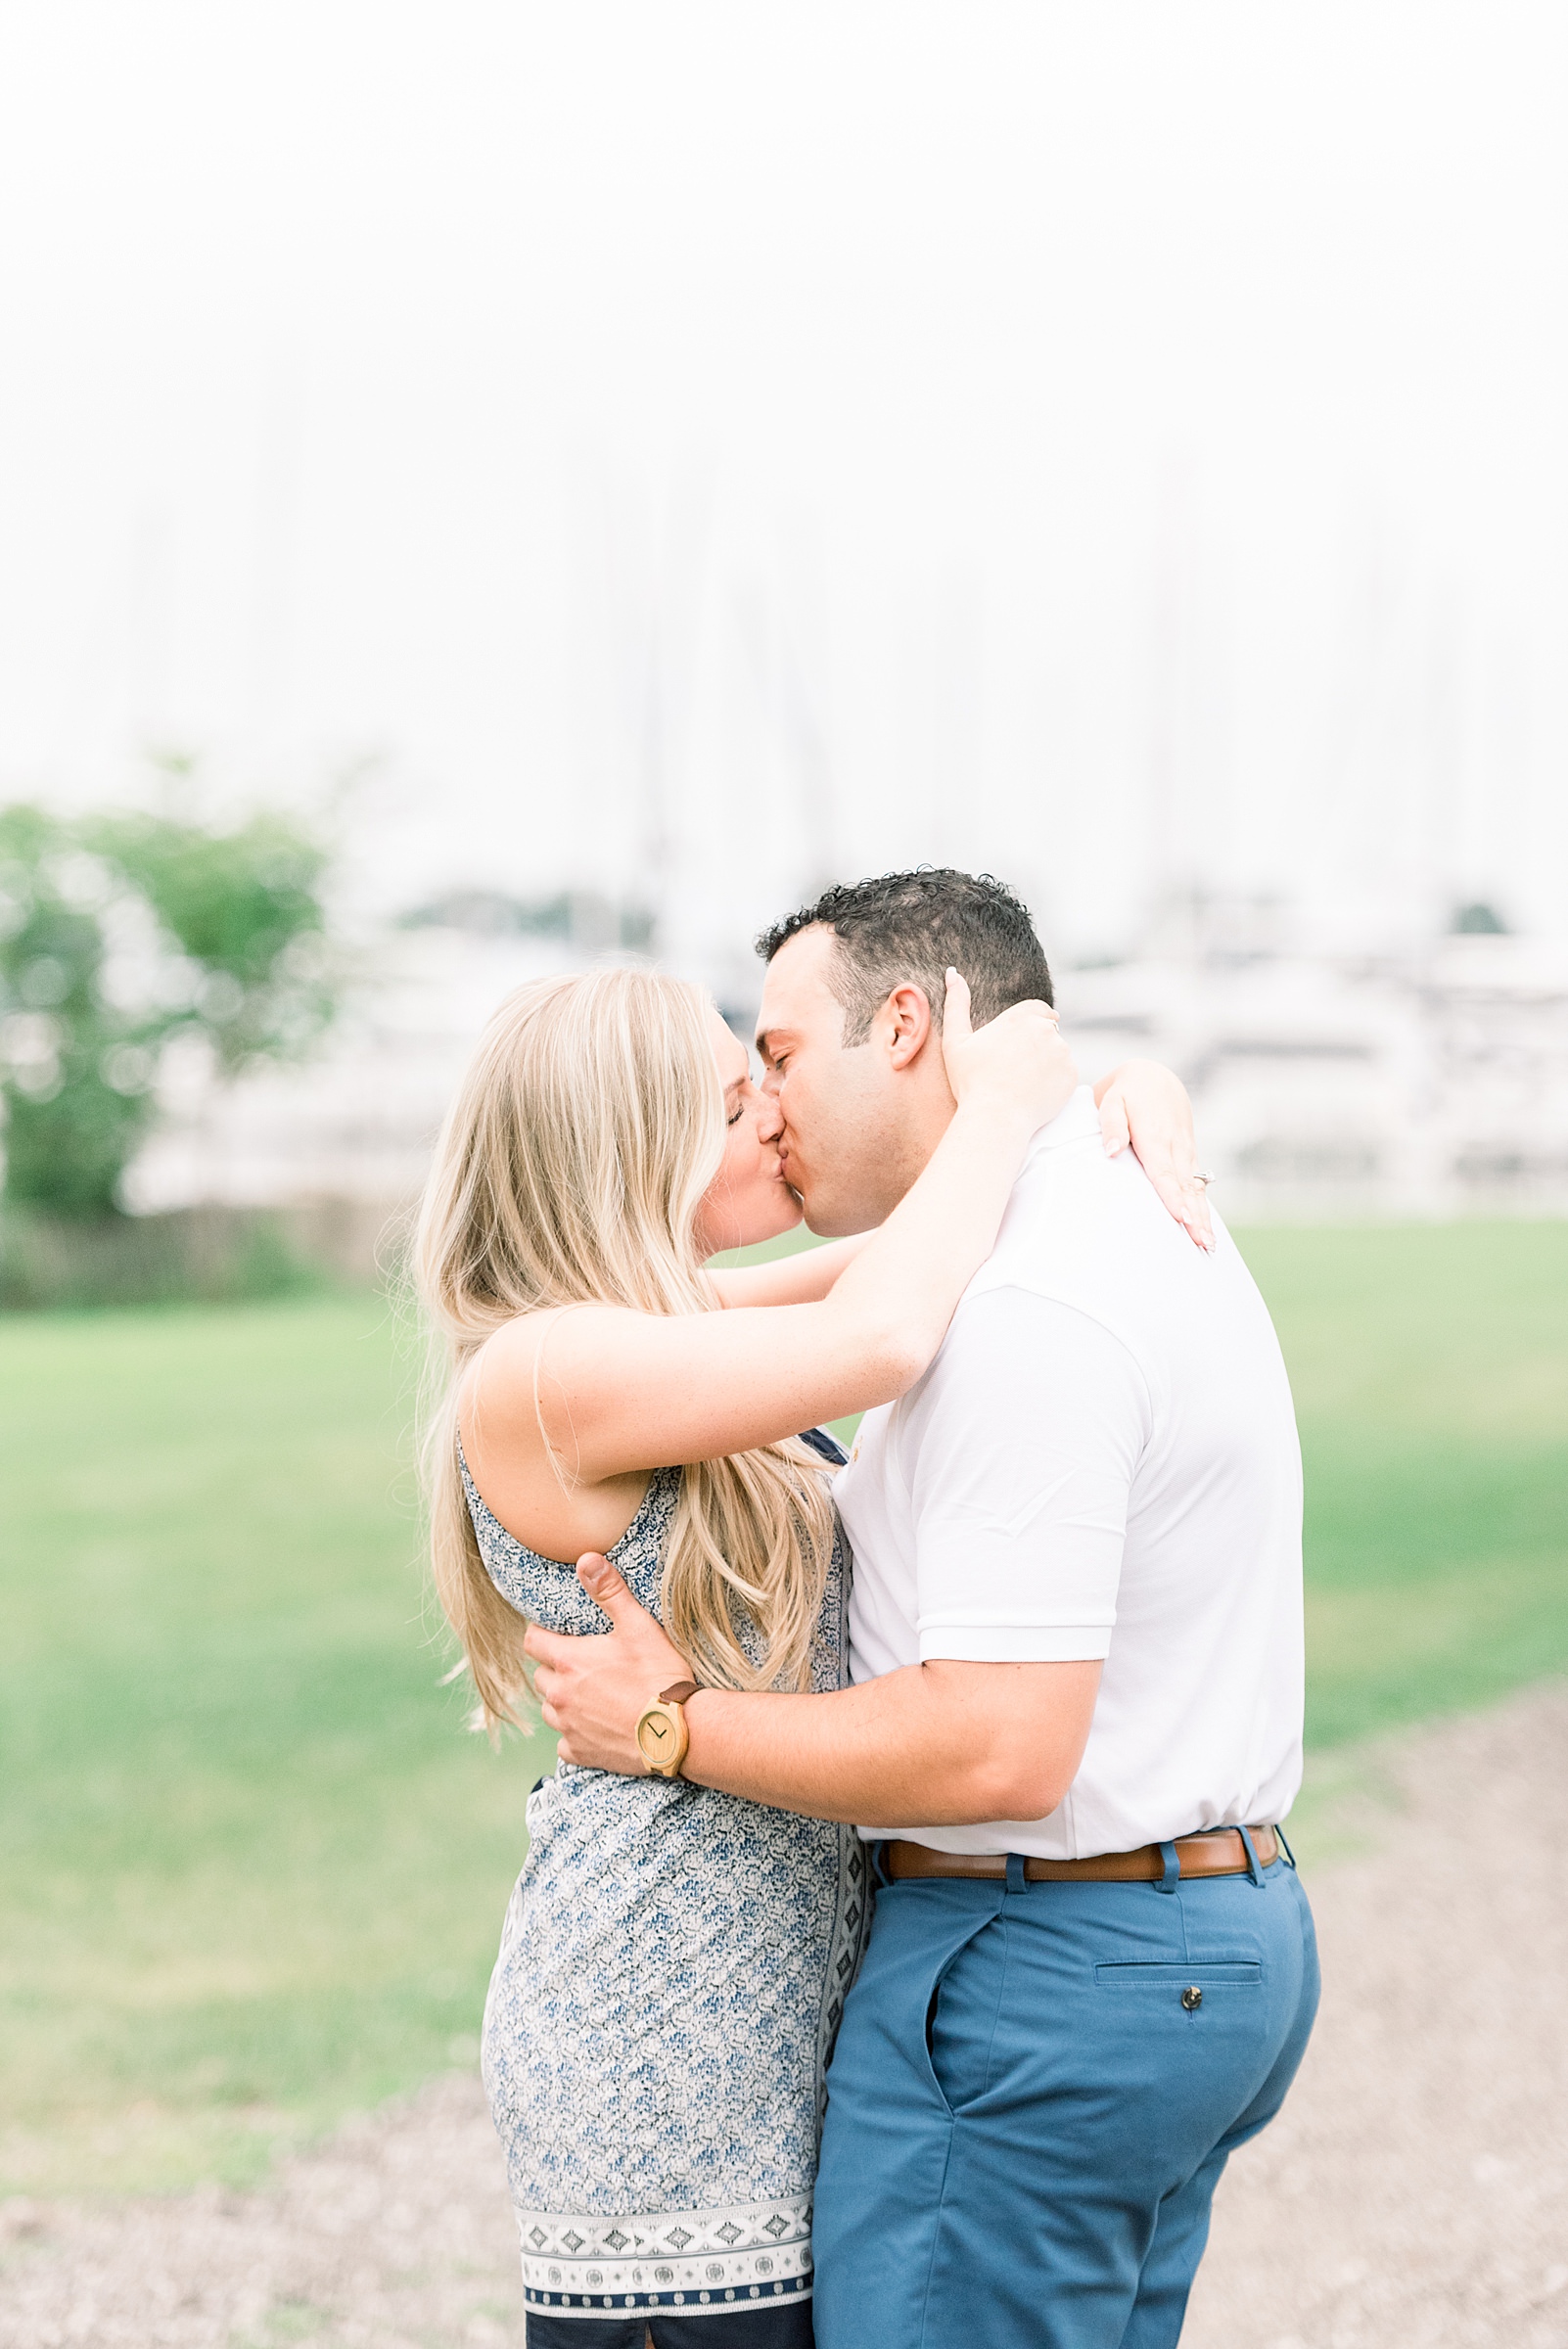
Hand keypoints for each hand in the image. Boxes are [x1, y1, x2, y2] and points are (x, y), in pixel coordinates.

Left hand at [523, 1555, 693, 1773]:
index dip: (540, 1634)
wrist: (675, 1731)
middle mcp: (559, 1695)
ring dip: (562, 1701)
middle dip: (555, 1668)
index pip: (532, 1642)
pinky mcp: (580, 1753)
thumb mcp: (637, 1626)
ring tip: (589, 1694)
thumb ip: (610, 1592)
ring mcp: (567, 1727)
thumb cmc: (657, 1676)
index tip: (555, 1633)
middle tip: (582, 1663)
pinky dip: (574, 1735)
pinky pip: (564, 1743)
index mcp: (568, 1661)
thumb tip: (586, 1560)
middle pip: (541, 1676)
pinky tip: (594, 1727)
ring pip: (550, 1709)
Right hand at [940, 968, 1077, 1131]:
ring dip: (1046, 1061)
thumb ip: (956, 1003)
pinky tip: (1034, 1092)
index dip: (1028, 1024)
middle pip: (1048, 1029)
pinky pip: (1065, 1072)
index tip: (1018, 1043)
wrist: (995, 1118)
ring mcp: (1062, 1051)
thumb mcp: (956, 1041)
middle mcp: (1046, 1029)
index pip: (1037, 1009)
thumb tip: (952, 972)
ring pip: (1057, 1051)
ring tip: (1023, 1082)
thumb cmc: (971, 1081)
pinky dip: (1055, 1080)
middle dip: (1036, 1044)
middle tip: (1016, 1068)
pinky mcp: (1071, 1074)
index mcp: (1020, 1017)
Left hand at [1097, 1060, 1213, 1250]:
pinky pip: (1197, 1184)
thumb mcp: (1112, 1102)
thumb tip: (1111, 1151)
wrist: (1155, 1077)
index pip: (1163, 1171)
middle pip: (1185, 1186)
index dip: (1172, 1195)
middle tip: (1201, 1242)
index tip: (1180, 1217)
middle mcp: (1175, 1145)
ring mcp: (1185, 1152)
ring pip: (1195, 1188)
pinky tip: (1206, 1228)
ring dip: (1203, 1216)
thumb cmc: (1127, 1093)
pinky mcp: (1189, 1156)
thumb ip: (1112, 1126)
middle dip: (1194, 1215)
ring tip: (1208, 1244)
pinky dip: (1203, 1206)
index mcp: (1154, 1135)